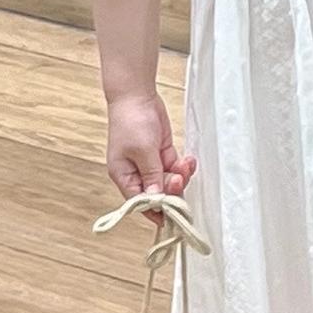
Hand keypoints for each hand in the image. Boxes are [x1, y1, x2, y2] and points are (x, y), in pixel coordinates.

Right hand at [106, 92, 196, 226]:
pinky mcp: (161, 153)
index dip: (156, 210)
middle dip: (172, 189)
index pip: (140, 203)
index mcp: (124, 176)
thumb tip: (156, 200)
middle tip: (179, 179)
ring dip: (180, 176)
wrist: (137, 96)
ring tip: (184, 165)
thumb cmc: (131, 121)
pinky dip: (183, 166)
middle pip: (158, 193)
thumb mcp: (143, 151)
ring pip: (169, 181)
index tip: (172, 216)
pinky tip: (188, 160)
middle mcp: (137, 173)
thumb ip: (152, 176)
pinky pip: (175, 167)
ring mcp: (150, 163)